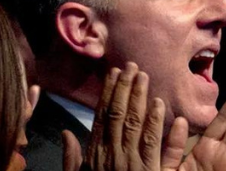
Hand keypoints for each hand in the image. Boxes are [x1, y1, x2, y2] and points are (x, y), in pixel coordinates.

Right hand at [64, 62, 186, 170]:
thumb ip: (72, 158)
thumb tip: (66, 133)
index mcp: (95, 155)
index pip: (102, 116)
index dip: (109, 92)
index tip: (114, 72)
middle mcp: (110, 155)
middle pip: (119, 114)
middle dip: (125, 87)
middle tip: (132, 65)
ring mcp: (129, 163)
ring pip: (135, 123)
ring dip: (140, 97)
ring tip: (145, 76)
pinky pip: (153, 144)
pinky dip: (156, 123)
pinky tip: (159, 105)